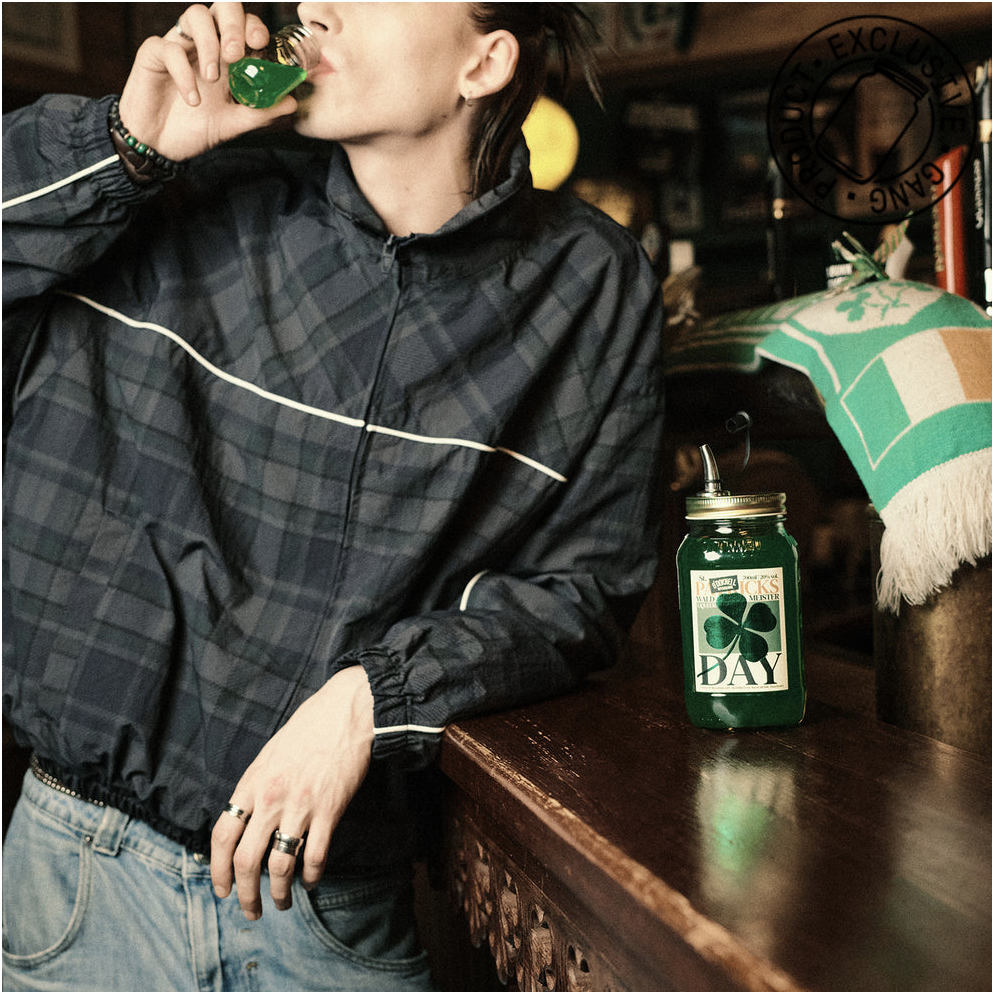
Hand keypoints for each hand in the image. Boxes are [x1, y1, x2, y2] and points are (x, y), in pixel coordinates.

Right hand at [118, 2, 296, 162]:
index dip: (253, 27)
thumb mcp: (233, 124)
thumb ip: (260, 113)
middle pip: (221, 7)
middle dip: (233, 24)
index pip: (244, 26)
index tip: (260, 44)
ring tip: (212, 78)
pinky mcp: (154, 53)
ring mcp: (179, 44)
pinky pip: (169, 47)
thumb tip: (292, 102)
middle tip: (235, 54)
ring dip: (209, 44)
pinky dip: (184, 72)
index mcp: (227, 56)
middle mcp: (205, 44)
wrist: (159, 146)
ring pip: (195, 15)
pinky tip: (192, 98)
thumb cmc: (195, 130)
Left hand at [210, 666, 374, 919]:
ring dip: (278, 893)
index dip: (218, 871)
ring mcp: (300, 806)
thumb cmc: (307, 730)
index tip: (222, 890)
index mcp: (251, 784)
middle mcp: (270, 799)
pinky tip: (311, 882)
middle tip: (250, 911)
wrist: (345, 712)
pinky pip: (315, 856)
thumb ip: (255, 789)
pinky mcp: (329, 810)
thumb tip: (245, 823)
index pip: (222, 837)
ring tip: (281, 904)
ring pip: (279, 866)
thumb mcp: (268, 756)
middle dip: (245, 894)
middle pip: (246, 860)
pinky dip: (311, 877)